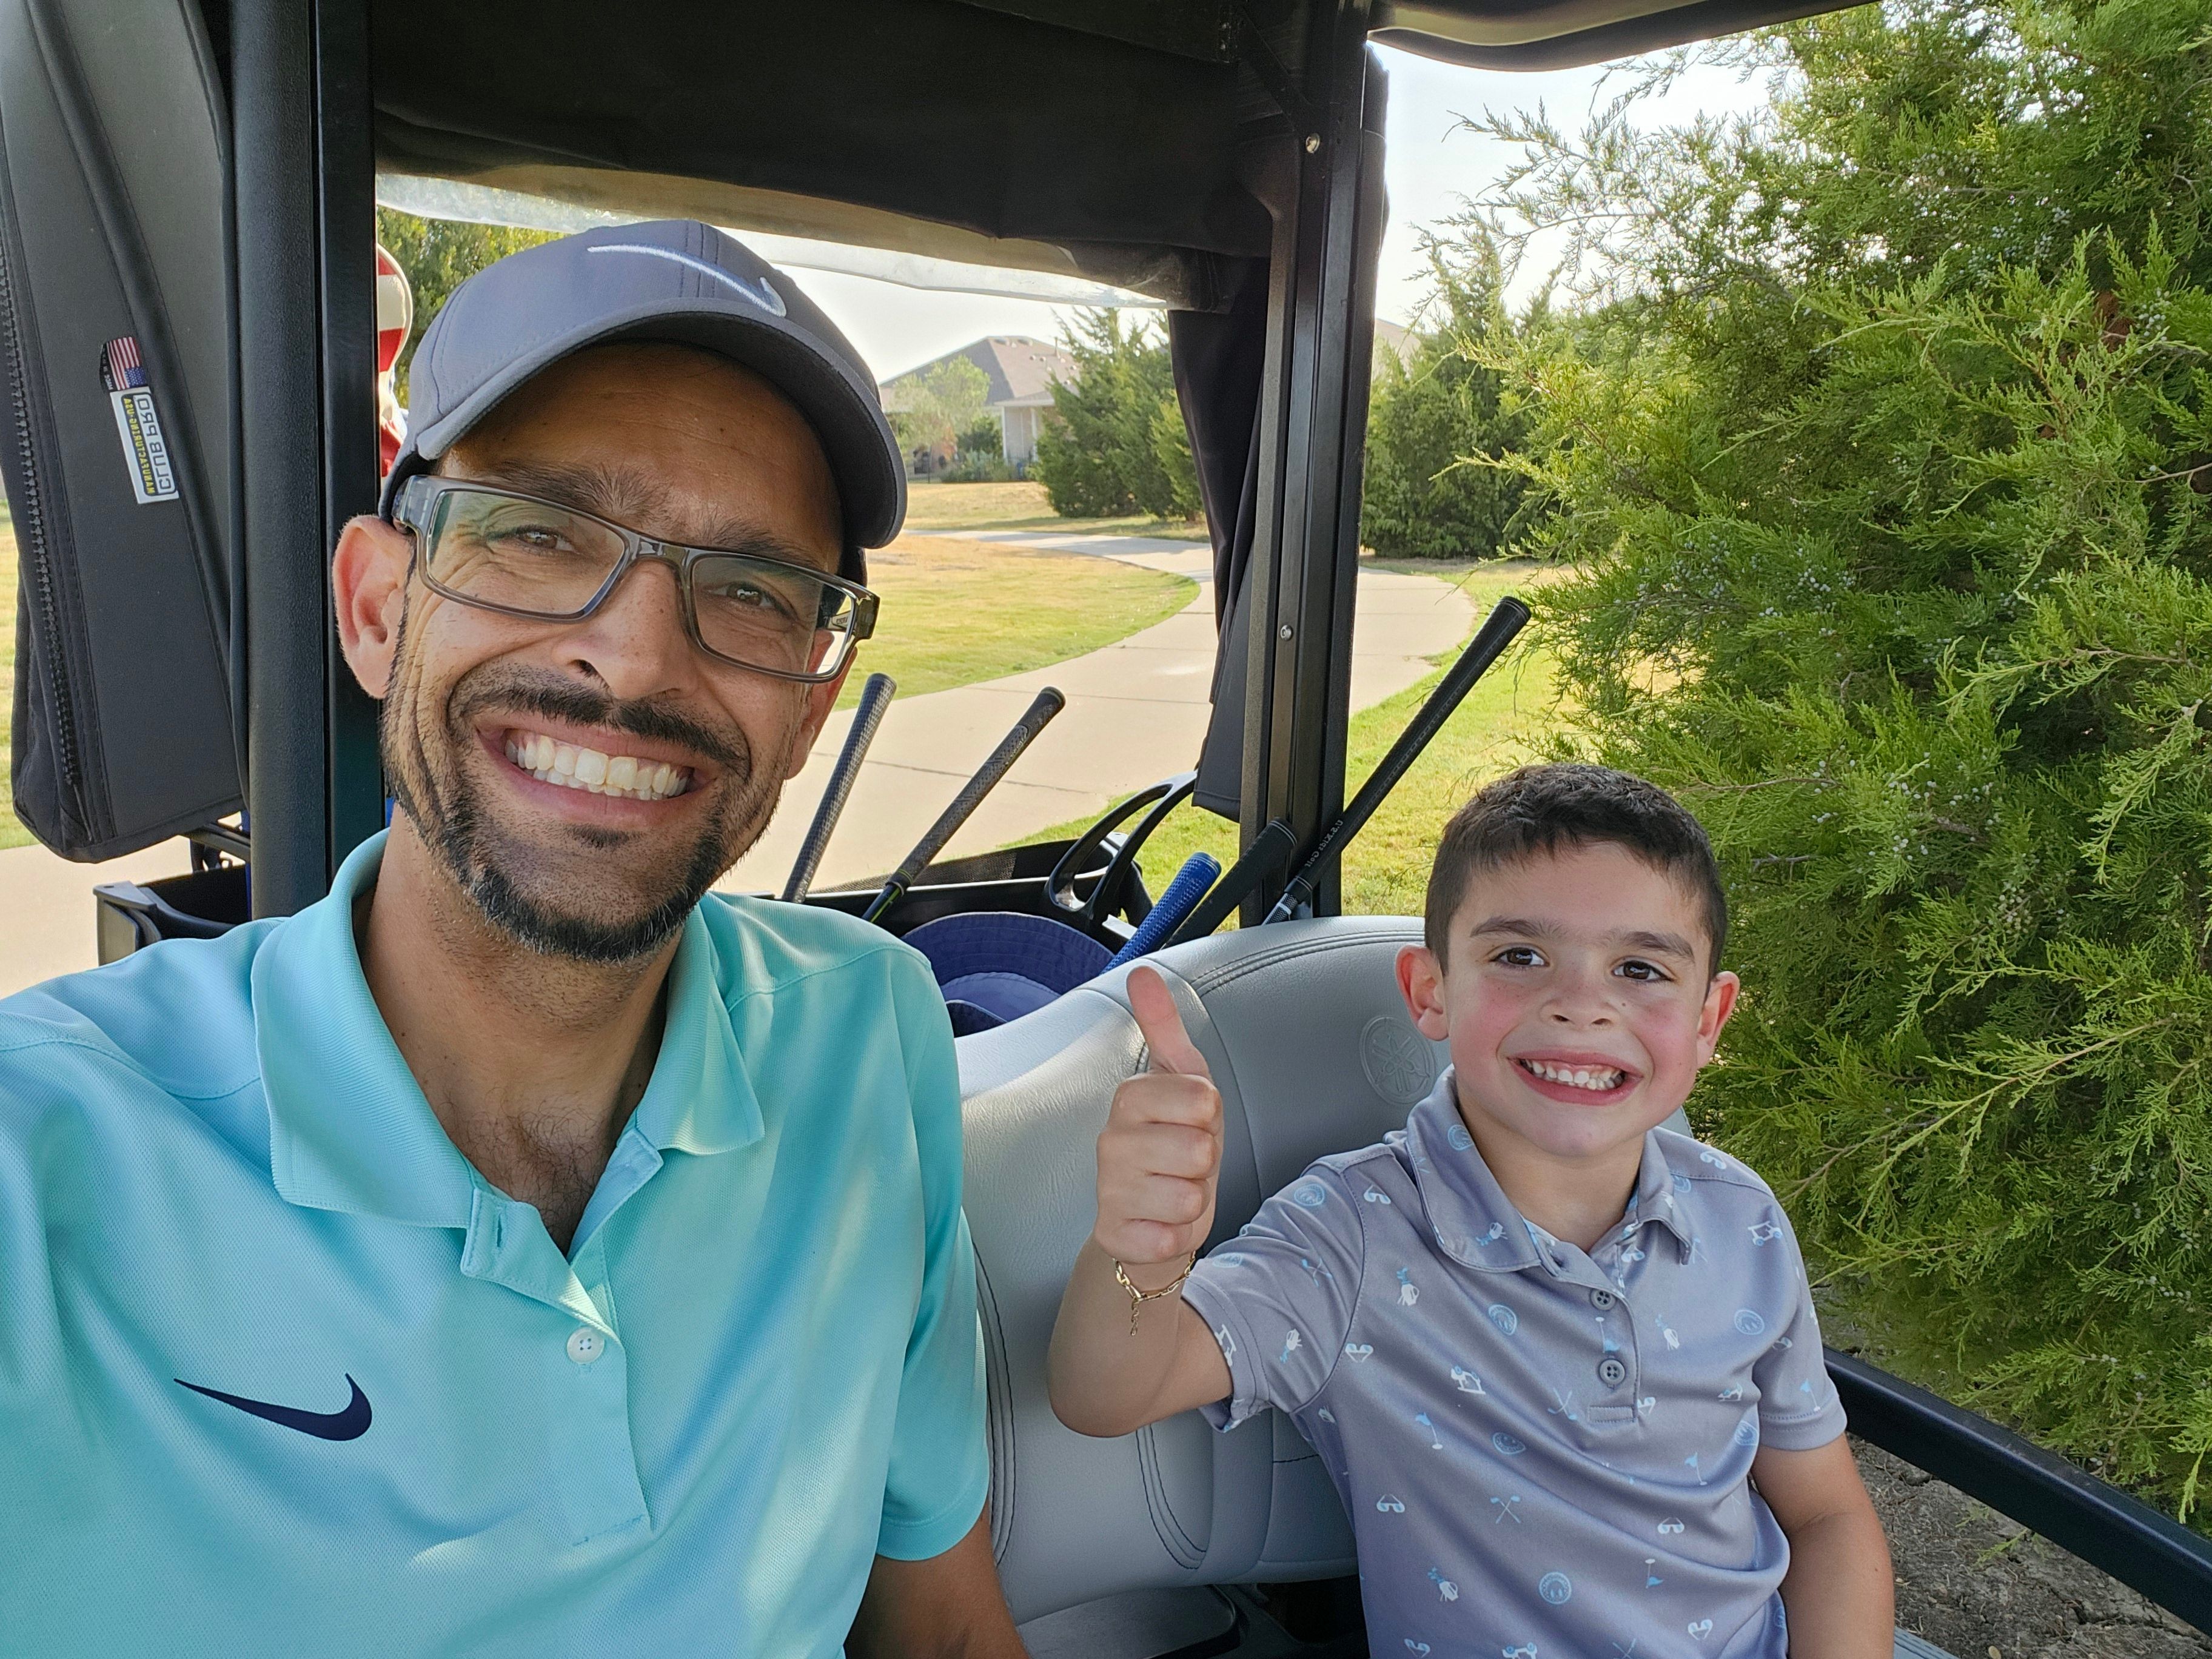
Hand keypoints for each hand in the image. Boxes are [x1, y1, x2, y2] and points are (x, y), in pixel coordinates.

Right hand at [1094, 965, 1224, 1276]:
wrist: (1152, 1216)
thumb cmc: (1173, 1145)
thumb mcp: (1180, 1081)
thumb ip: (1163, 1028)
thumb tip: (1142, 973)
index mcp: (1129, 1098)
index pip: (1201, 1099)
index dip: (1210, 1116)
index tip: (1191, 1122)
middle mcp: (1110, 1141)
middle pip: (1198, 1148)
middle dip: (1206, 1162)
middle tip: (1186, 1163)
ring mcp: (1109, 1189)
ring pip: (1189, 1194)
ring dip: (1195, 1198)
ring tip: (1176, 1190)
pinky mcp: (1115, 1234)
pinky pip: (1172, 1236)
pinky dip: (1179, 1234)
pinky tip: (1162, 1223)